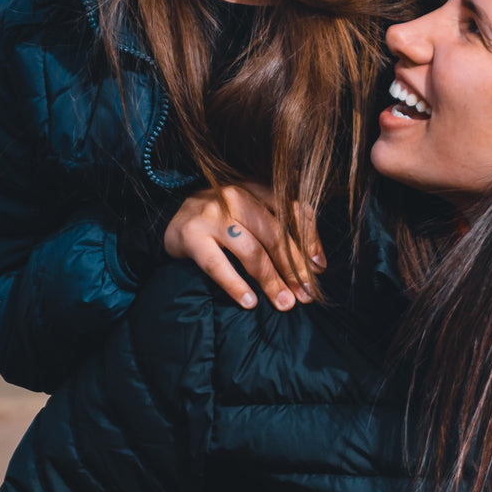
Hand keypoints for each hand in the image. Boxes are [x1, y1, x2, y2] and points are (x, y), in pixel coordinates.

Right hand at [163, 181, 324, 311]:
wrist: (172, 219)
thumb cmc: (220, 220)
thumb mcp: (249, 211)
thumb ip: (278, 226)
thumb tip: (316, 262)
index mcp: (254, 188)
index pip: (292, 210)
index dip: (309, 240)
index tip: (319, 269)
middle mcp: (235, 196)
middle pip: (274, 235)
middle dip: (294, 268)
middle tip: (305, 295)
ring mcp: (212, 215)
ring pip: (251, 251)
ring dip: (271, 281)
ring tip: (283, 303)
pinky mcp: (191, 236)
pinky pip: (218, 265)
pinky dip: (236, 285)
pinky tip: (250, 302)